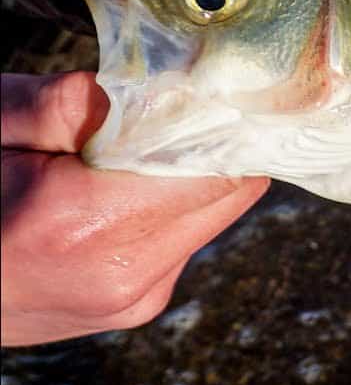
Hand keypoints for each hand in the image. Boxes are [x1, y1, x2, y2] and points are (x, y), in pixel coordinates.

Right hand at [1, 72, 267, 346]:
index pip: (223, 167)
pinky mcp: (136, 305)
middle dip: (212, 143)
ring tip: (127, 155)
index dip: (226, 121)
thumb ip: (83, 100)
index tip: (214, 86)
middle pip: (233, 190)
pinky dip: (169, 204)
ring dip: (189, 174)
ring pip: (215, 213)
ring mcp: (133, 299)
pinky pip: (185, 236)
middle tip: (173, 108)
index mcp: (86, 224)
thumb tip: (169, 79)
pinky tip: (117, 192)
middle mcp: (124, 273)